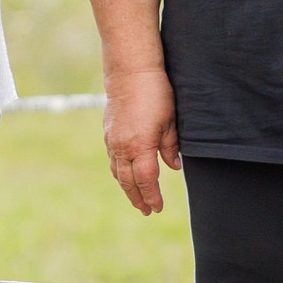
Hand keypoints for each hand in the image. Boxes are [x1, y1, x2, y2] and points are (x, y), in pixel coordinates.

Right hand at [103, 67, 180, 215]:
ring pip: (117, 172)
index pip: (147, 180)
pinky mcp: (108, 133)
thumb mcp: (170, 121)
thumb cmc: (155, 93)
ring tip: (136, 198)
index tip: (157, 208)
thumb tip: (173, 167)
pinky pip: (112, 160)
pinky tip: (125, 175)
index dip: (152, 196)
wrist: (130, 72)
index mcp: (140, 146)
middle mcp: (122, 147)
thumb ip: (170, 147)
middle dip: (138, 198)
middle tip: (147, 210)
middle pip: (128, 181)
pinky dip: (119, 172)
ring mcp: (112, 140)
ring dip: (127, 187)